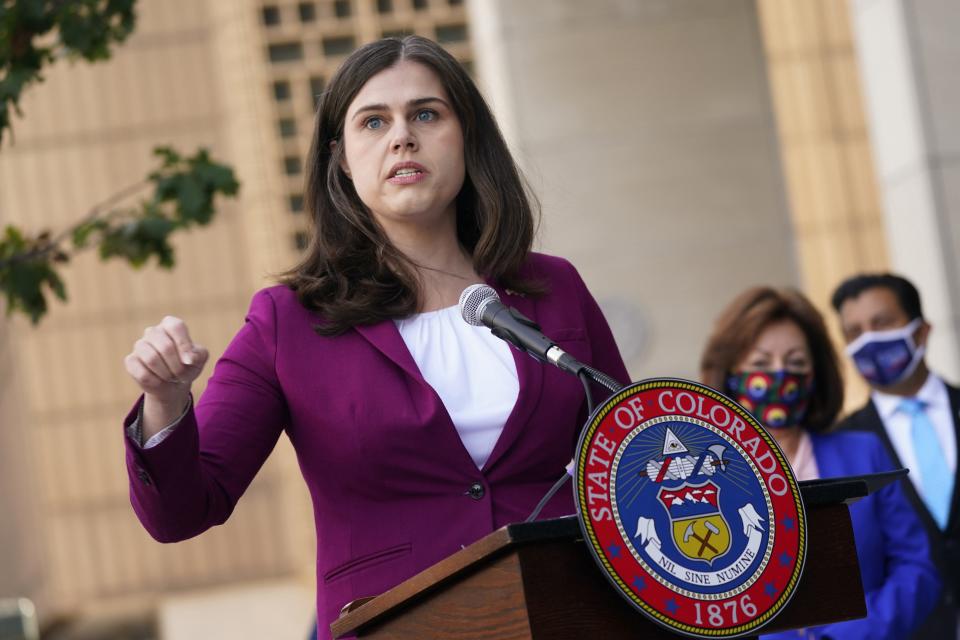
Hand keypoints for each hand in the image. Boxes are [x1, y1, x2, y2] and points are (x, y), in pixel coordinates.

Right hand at [124, 316, 208, 431]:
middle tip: (181, 374)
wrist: (173, 383)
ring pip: (151, 359)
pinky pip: (142, 373)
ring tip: (171, 377)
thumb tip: (189, 358)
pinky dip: (155, 381)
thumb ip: (199, 354)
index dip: (184, 345)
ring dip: (166, 373)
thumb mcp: (200, 359)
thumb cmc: (188, 365)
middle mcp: (153, 331)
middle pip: (165, 346)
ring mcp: (139, 345)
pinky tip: (159, 381)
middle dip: (177, 366)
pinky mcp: (131, 360)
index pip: (176, 327)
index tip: (190, 361)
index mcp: (170, 325)